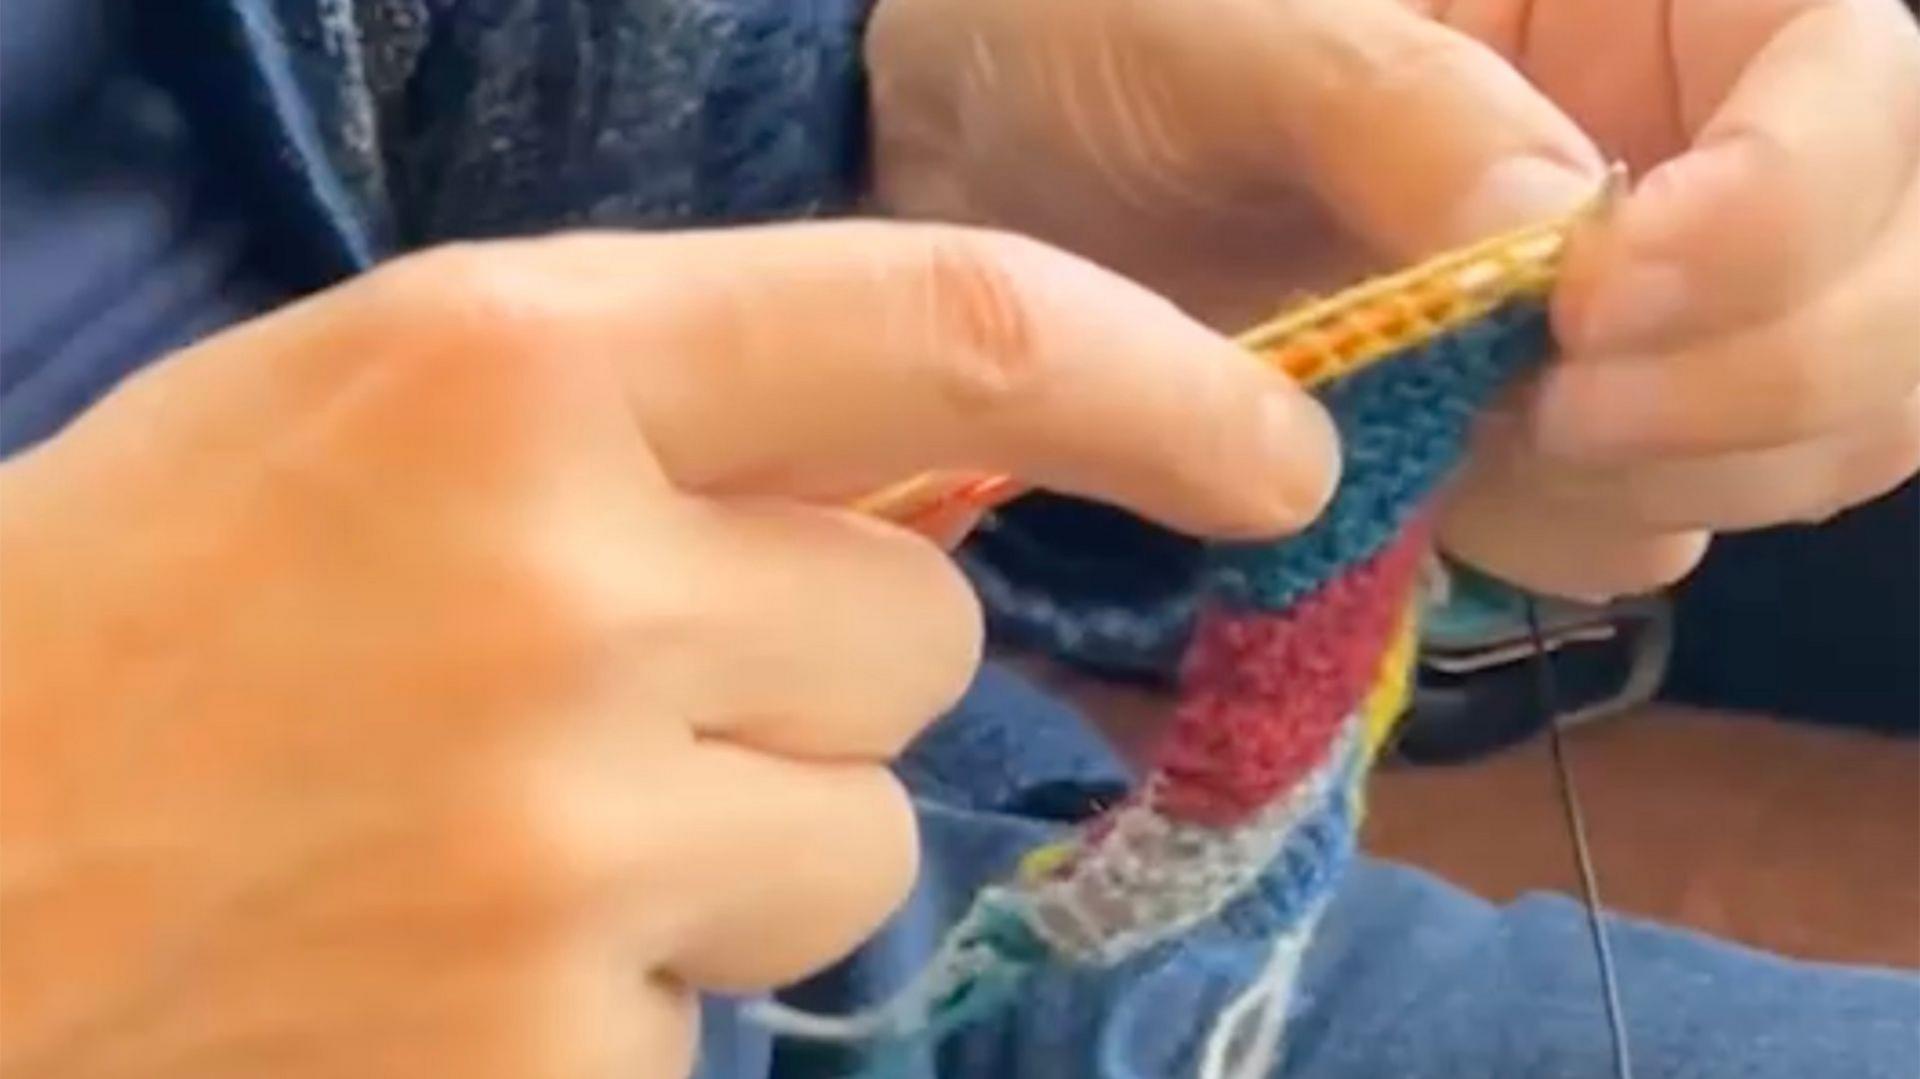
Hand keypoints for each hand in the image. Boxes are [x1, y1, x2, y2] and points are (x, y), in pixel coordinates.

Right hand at [0, 225, 1335, 1077]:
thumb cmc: (143, 598)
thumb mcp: (384, 408)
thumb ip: (665, 407)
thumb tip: (929, 468)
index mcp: (514, 370)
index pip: (956, 328)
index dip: (1158, 386)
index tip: (1270, 454)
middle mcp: (564, 598)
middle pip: (923, 634)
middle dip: (820, 667)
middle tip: (603, 689)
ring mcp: (560, 857)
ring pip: (862, 843)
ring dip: (739, 841)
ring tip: (508, 838)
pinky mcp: (543, 1061)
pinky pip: (730, 1011)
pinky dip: (637, 989)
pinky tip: (454, 958)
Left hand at [866, 0, 1919, 598]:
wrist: (998, 175)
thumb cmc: (1091, 38)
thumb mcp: (1214, 25)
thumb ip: (1389, 100)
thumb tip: (1564, 237)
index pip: (1867, 76)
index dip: (1797, 204)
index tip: (1600, 299)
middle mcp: (1690, 144)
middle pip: (1895, 290)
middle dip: (1760, 377)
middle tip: (1549, 411)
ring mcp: (1644, 304)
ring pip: (1807, 433)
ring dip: (1661, 478)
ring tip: (1471, 440)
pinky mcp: (1564, 426)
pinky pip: (1656, 526)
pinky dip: (1568, 538)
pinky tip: (1447, 484)